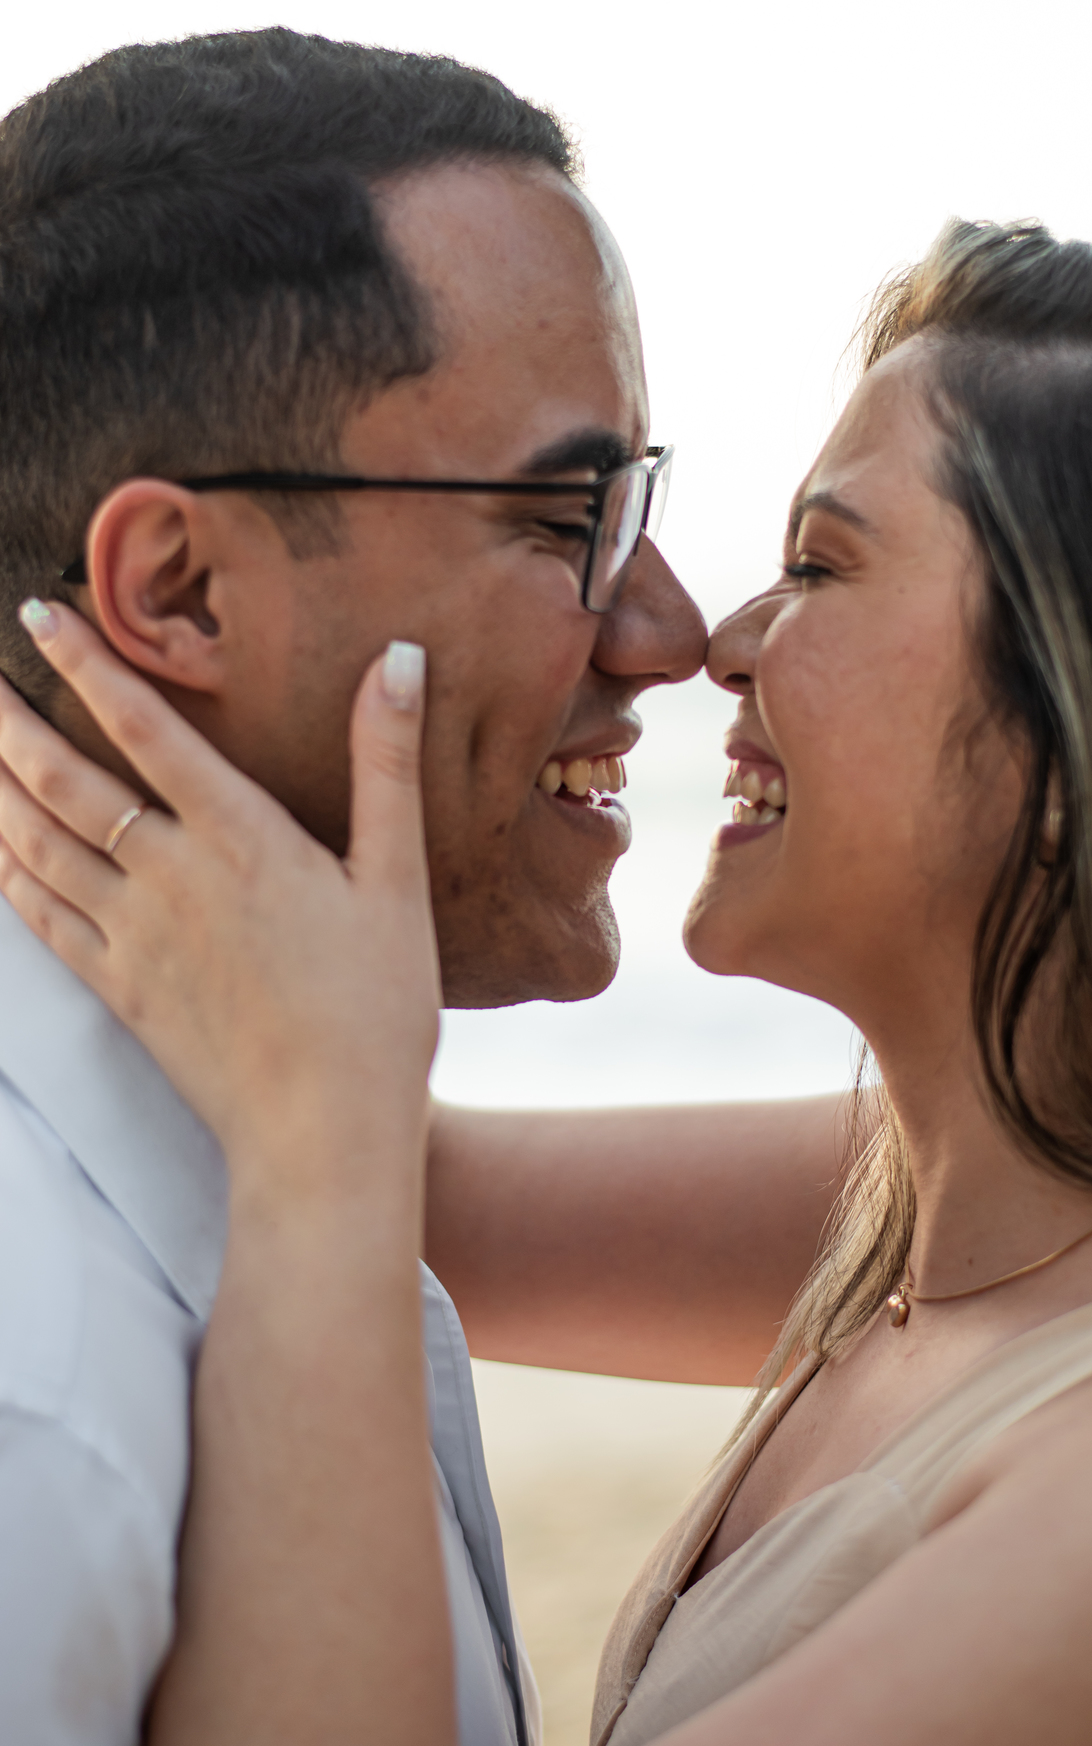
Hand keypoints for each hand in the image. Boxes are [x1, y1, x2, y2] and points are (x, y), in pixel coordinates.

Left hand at [0, 602, 439, 1177]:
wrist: (324, 1131)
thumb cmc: (377, 1008)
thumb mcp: (398, 880)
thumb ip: (385, 765)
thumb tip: (399, 661)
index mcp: (242, 840)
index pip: (148, 730)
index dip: (90, 665)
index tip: (42, 614)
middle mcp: (171, 877)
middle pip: (68, 782)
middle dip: (13, 722)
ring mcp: (134, 936)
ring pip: (38, 844)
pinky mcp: (119, 990)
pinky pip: (41, 916)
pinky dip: (7, 871)